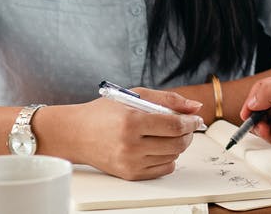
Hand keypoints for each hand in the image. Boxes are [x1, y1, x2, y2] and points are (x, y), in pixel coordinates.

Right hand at [50, 88, 204, 180]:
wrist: (75, 134)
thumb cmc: (103, 113)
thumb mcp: (135, 96)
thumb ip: (168, 99)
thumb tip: (195, 107)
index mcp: (131, 122)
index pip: (174, 126)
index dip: (190, 122)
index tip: (195, 119)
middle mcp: (130, 145)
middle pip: (177, 144)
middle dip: (188, 134)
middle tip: (186, 126)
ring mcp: (129, 162)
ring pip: (172, 157)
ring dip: (178, 145)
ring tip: (168, 134)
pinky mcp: (129, 174)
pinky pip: (163, 169)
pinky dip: (169, 158)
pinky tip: (160, 147)